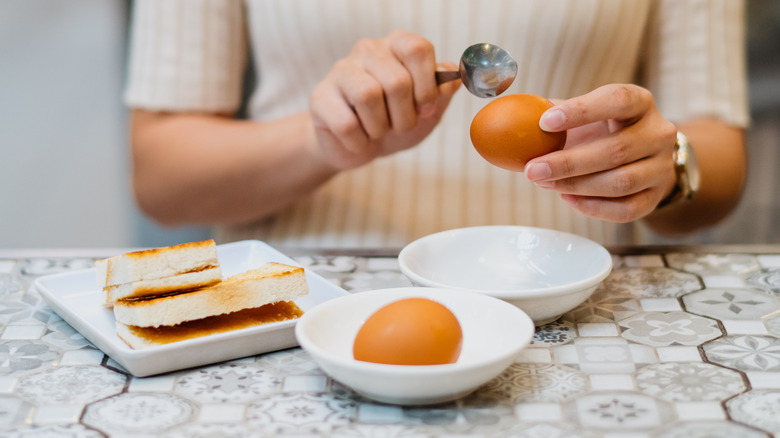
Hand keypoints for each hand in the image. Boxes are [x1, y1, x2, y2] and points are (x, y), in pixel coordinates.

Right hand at [309, 30, 459, 169]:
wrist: (360, 146)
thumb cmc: (395, 122)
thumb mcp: (427, 111)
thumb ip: (443, 93)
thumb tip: (455, 79)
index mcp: (398, 46)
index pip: (418, 49)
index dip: (427, 86)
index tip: (426, 108)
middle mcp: (369, 50)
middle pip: (396, 81)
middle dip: (405, 116)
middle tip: (400, 126)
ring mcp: (341, 70)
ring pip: (368, 97)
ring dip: (381, 127)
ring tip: (378, 131)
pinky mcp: (320, 96)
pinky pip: (346, 123)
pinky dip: (359, 141)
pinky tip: (359, 139)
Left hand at [524, 84, 677, 222]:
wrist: (641, 156)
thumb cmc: (603, 131)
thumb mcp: (584, 114)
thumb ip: (553, 113)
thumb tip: (510, 116)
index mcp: (640, 102)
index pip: (617, 100)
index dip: (582, 111)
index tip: (544, 122)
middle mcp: (658, 133)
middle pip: (616, 150)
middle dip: (568, 162)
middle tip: (532, 170)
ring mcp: (661, 167)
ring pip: (621, 182)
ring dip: (577, 186)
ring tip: (545, 183)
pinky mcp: (656, 196)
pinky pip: (626, 209)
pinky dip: (593, 207)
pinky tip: (567, 198)